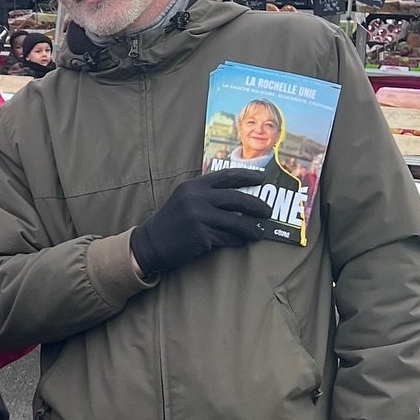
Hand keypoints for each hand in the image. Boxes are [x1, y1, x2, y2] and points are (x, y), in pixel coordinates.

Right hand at [130, 169, 272, 277]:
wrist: (151, 243)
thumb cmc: (172, 221)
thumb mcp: (185, 199)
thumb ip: (207, 194)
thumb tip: (240, 198)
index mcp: (194, 186)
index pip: (227, 176)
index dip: (247, 176)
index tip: (262, 179)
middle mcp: (197, 198)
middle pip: (236, 199)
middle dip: (256, 205)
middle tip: (268, 211)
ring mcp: (199, 217)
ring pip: (235, 222)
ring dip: (251, 228)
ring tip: (260, 232)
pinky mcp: (201, 236)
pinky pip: (226, 238)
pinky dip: (236, 240)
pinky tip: (241, 241)